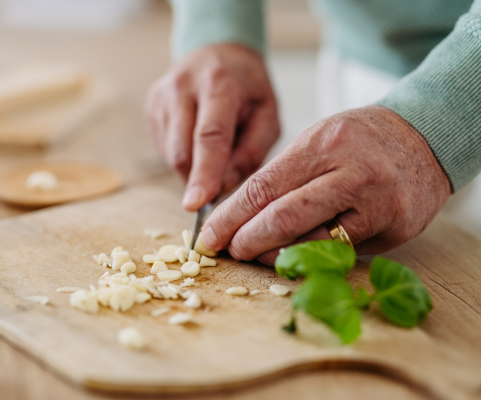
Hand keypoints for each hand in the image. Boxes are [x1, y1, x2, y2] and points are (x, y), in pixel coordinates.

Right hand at [144, 43, 279, 210]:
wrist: (217, 52)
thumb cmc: (247, 88)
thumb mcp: (268, 115)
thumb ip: (251, 153)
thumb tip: (224, 187)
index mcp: (219, 83)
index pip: (209, 136)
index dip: (204, 173)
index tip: (198, 204)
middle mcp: (183, 86)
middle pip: (183, 150)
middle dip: (198, 180)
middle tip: (219, 186)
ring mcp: (161, 96)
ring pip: (172, 154)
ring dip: (193, 168)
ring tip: (214, 150)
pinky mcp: (151, 106)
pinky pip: (165, 149)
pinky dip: (184, 156)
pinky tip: (197, 140)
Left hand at [200, 105, 450, 264]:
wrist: (425, 137)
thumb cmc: (359, 139)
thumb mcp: (317, 140)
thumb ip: (281, 175)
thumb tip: (237, 215)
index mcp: (323, 145)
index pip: (263, 187)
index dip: (230, 217)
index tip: (208, 235)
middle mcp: (351, 174)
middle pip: (284, 219)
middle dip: (247, 241)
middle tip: (228, 250)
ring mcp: (377, 204)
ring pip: (313, 244)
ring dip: (276, 256)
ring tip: (256, 255)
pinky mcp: (395, 229)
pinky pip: (343, 253)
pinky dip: (313, 258)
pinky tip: (295, 258)